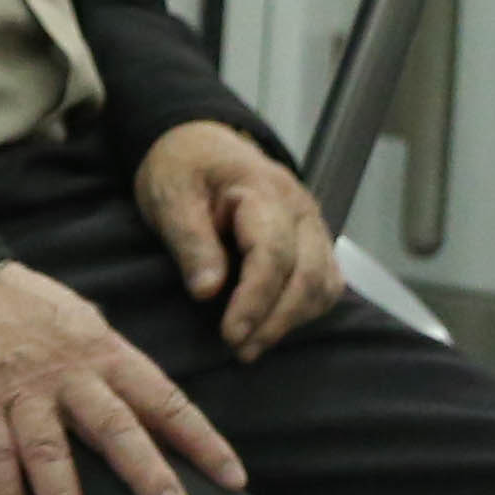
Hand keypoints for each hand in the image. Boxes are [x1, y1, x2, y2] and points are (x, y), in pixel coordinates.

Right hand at [0, 264, 247, 494]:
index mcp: (102, 350)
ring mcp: (20, 391)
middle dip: (147, 472)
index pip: (163, 398)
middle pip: (115, 427)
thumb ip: (109, 357)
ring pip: (50, 451)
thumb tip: (144, 393)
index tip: (233, 478)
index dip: (200, 439)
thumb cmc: (17, 300)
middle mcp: (67, 374)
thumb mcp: (78, 316)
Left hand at [134, 116, 346, 361]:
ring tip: (252, 345)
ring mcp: (312, 224)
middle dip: (275, 320)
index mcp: (264, 189)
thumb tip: (207, 292)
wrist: (200, 144)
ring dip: (292, 320)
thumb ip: (190, 241)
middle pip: (308, 276)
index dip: (255, 301)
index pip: (273, 255)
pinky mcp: (313, 240)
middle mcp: (301, 208)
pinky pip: (325, 282)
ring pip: (324, 284)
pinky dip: (305, 308)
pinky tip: (272, 325)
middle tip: (240, 350)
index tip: (230, 334)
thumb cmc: (183, 167)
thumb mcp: (169, 196)